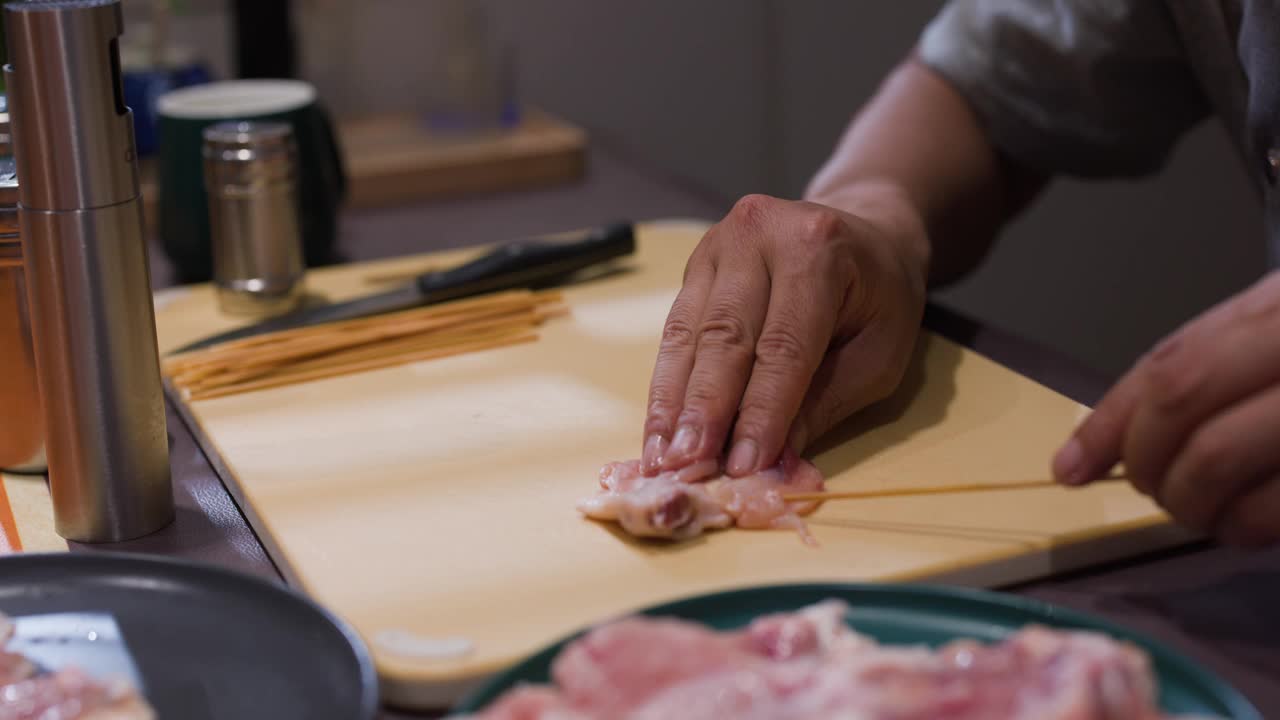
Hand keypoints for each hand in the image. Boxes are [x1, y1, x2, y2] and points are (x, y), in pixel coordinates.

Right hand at [641, 191, 927, 476]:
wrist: (869, 235)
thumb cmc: (881, 300)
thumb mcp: (877, 356)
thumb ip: (822, 404)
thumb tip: (773, 463)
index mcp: (816, 250)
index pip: (783, 345)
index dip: (761, 411)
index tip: (742, 465)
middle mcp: (759, 234)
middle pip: (724, 336)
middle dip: (705, 409)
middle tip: (688, 465)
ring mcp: (720, 245)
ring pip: (688, 335)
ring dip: (673, 403)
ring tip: (663, 457)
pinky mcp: (696, 263)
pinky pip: (675, 331)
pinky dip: (667, 385)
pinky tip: (659, 429)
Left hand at [1053, 271, 1279, 546]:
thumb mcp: (1276, 330)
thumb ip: (1200, 371)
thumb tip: (1092, 450)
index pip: (1170, 365)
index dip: (1107, 423)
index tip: (1070, 470)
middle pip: (1183, 407)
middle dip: (1146, 462)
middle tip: (1148, 489)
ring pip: (1220, 461)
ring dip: (1189, 504)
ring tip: (1198, 510)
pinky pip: (1275, 509)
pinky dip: (1245, 530)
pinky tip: (1245, 529)